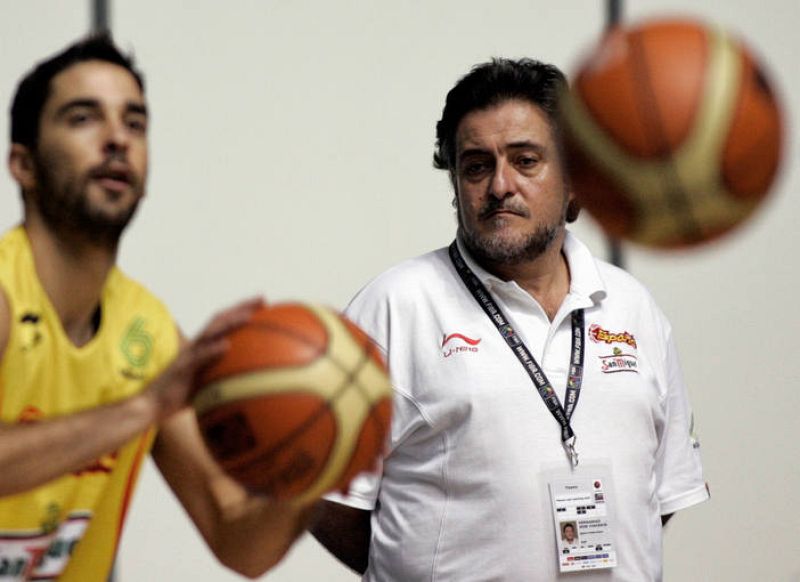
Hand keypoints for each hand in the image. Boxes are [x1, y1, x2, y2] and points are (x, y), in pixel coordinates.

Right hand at [148, 297, 263, 420]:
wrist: (150, 406)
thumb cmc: (179, 397)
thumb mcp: (206, 384)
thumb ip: (222, 378)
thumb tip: (249, 383)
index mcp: (203, 347)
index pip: (224, 323)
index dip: (242, 311)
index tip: (264, 303)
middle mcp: (196, 346)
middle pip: (220, 319)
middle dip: (241, 306)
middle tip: (263, 298)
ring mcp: (188, 355)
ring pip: (210, 332)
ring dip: (229, 322)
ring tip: (248, 316)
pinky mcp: (181, 368)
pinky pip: (198, 357)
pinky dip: (211, 350)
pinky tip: (225, 346)